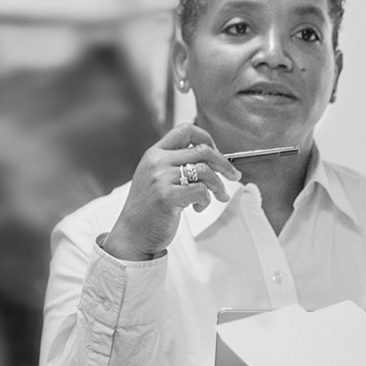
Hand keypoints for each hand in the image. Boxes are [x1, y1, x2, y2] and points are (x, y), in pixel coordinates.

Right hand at [103, 123, 241, 260]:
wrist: (132, 234)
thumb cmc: (149, 208)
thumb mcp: (156, 177)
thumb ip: (175, 163)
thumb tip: (212, 157)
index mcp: (154, 153)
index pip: (185, 130)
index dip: (206, 138)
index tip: (216, 152)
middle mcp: (157, 162)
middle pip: (202, 150)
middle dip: (224, 164)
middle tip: (233, 176)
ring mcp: (161, 178)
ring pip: (206, 171)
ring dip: (218, 185)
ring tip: (218, 197)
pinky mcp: (167, 197)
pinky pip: (201, 191)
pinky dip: (206, 200)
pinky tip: (198, 207)